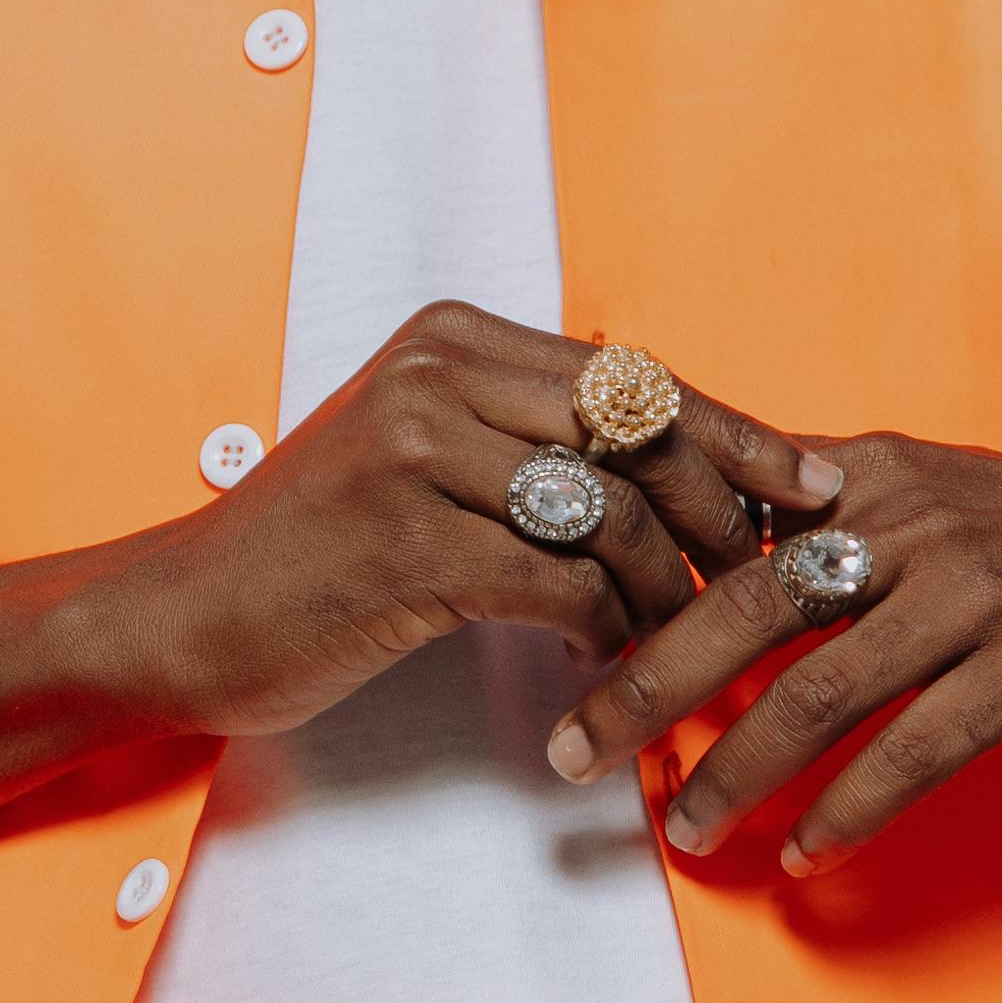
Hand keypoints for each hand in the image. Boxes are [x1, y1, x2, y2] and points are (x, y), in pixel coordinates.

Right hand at [93, 305, 843, 744]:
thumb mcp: (427, 459)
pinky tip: (605, 665)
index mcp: (456, 337)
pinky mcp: (406, 542)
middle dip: (729, 511)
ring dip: (668, 590)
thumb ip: (533, 441)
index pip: (637, 378)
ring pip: (613, 515)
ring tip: (677, 638)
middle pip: (643, 432)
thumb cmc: (320, 551)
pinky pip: (561, 586)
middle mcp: (438, 372)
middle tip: (776, 575)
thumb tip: (687, 470)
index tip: (818, 482)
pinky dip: (606, 634)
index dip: (739, 434)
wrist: (183, 616)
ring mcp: (417, 452)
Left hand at [544, 427, 1001, 875]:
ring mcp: (972, 599)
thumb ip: (820, 509)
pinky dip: (851, 809)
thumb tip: (698, 531)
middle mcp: (908, 526)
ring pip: (821, 692)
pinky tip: (804, 855)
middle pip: (744, 609)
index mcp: (866, 476)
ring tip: (682, 830)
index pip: (721, 529)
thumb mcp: (928, 488)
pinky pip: (916, 752)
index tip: (560, 650)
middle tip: (571, 750)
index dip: (635, 592)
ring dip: (738, 770)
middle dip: (644, 685)